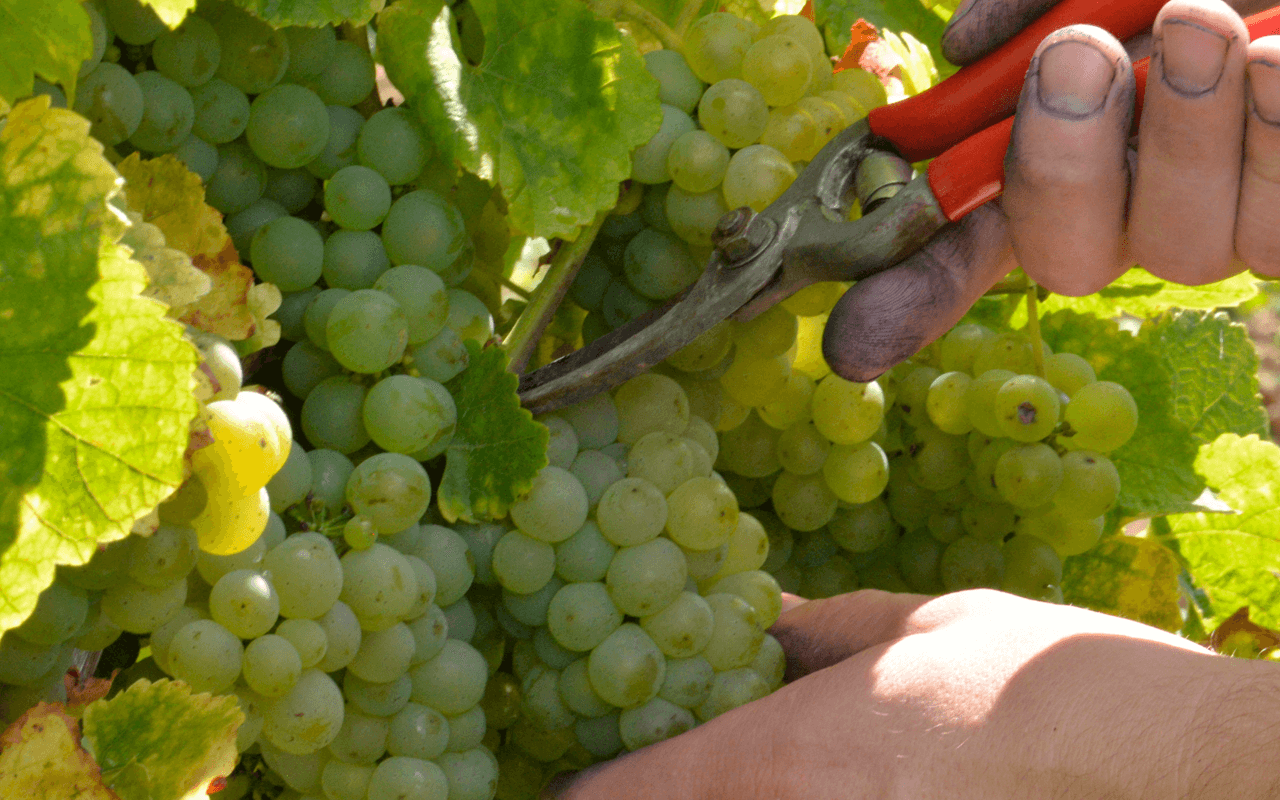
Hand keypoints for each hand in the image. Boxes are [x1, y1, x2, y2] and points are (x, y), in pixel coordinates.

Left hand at [544, 589, 1279, 798]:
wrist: (1134, 757)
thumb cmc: (1021, 677)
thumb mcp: (909, 626)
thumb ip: (825, 630)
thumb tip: (776, 619)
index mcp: (776, 756)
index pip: (638, 790)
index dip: (586, 794)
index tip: (563, 786)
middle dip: (662, 792)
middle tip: (655, 763)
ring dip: (722, 796)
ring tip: (749, 765)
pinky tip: (827, 778)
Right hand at [821, 0, 1279, 381]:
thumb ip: (1029, 5)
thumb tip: (965, 48)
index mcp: (1062, 151)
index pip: (963, 241)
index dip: (909, 293)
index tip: (853, 345)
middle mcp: (1128, 206)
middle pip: (1070, 255)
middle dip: (1062, 167)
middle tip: (1076, 56)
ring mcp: (1220, 222)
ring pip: (1182, 244)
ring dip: (1181, 132)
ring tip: (1200, 22)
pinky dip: (1274, 135)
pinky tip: (1274, 58)